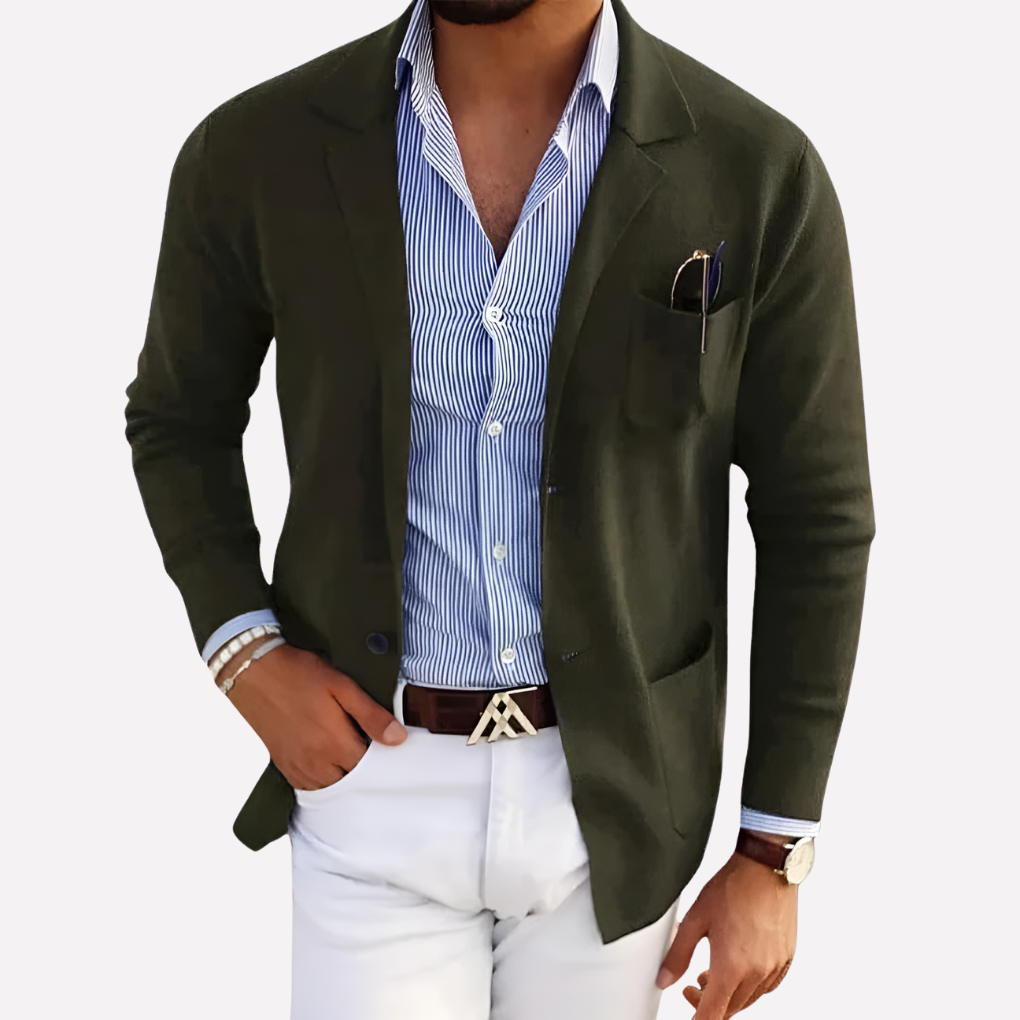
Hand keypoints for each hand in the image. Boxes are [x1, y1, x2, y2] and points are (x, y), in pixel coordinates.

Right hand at [221, 642, 406, 789]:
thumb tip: (398, 739)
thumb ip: (371, 715)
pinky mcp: (283, 765)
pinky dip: (322, 780)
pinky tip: (328, 761)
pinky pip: (308, 786)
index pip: (370, 768)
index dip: (381, 758)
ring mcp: (297, 766)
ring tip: (349, 752)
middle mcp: (315, 762)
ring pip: (330, 788)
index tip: (386, 745)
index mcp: (334, 744)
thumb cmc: (298, 674)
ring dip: (343, 776)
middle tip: (367, 746)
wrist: (253, 672)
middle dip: (363, 769)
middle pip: (351, 781)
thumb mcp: (342, 686)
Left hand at [656, 844, 796, 1018]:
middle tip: (692, 987)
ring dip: (728, 995)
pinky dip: (749, 986)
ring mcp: (774, 967)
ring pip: (749, 1000)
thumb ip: (678, 954)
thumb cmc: (734, 887)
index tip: (690, 1015)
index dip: (697, 1019)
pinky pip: (766, 987)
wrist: (765, 867)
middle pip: (730, 1009)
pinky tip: (738, 969)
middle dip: (708, 1005)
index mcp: (732, 967)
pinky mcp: (786, 958)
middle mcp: (757, 972)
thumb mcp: (696, 919)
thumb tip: (664, 978)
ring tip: (711, 974)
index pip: (713, 1014)